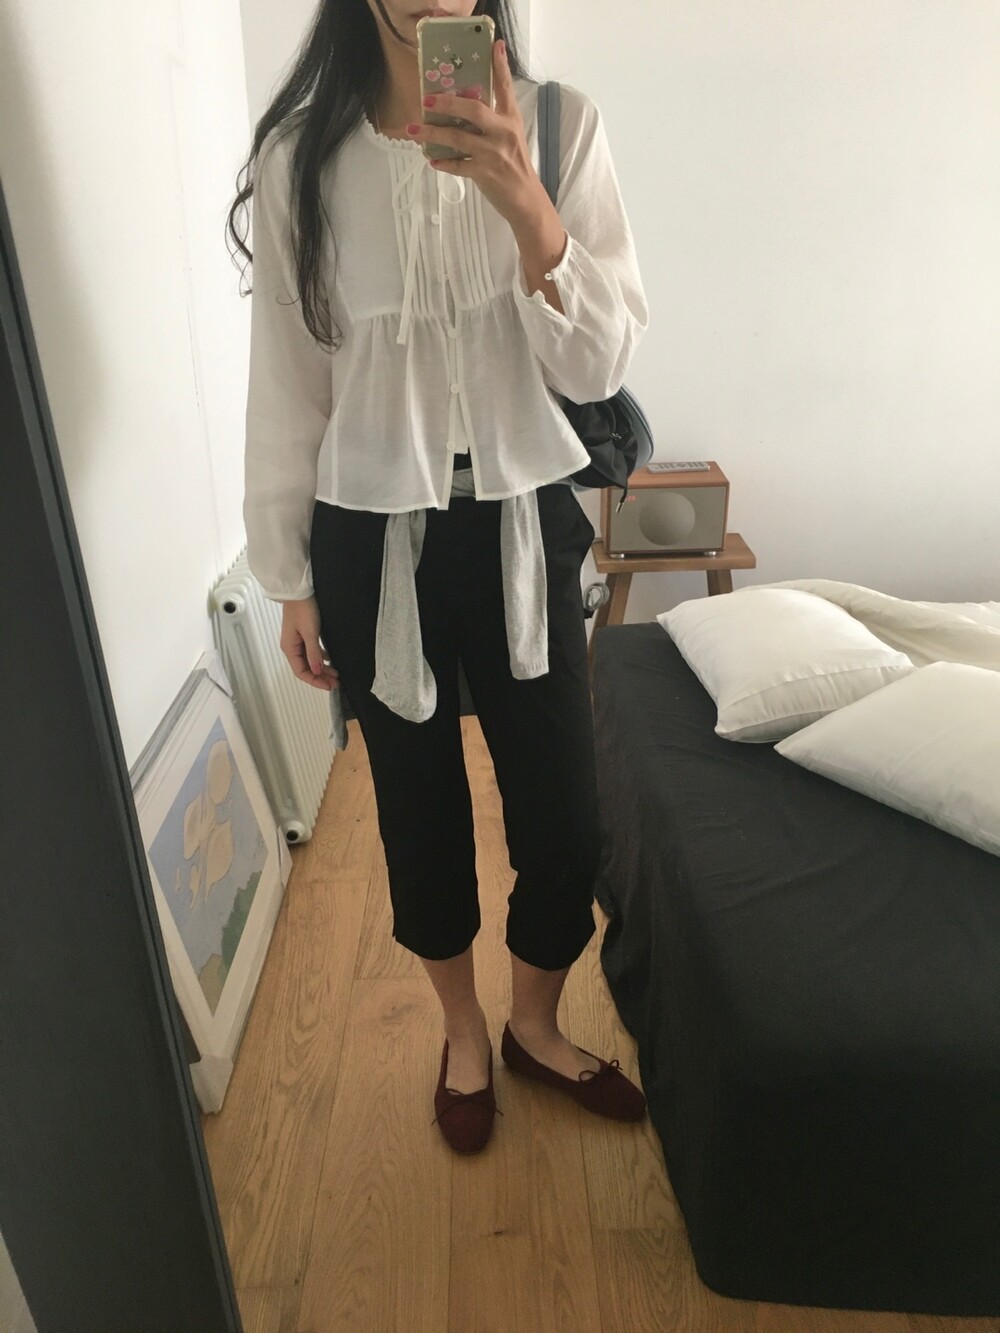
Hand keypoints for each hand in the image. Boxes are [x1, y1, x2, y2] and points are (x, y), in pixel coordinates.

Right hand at [280, 598, 339, 691]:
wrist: (299, 590)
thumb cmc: (303, 609)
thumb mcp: (310, 633)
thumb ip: (314, 653)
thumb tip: (317, 671)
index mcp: (290, 649)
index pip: (301, 672)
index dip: (315, 681)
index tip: (329, 686)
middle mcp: (292, 647)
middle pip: (306, 668)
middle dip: (321, 677)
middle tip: (336, 682)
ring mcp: (297, 641)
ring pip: (310, 660)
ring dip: (322, 668)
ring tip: (336, 673)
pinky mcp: (303, 634)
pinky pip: (312, 651)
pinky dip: (321, 657)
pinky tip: (330, 659)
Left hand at [406, 40, 548, 229]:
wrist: (525, 198)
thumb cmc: (514, 164)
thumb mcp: (511, 135)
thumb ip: (494, 118)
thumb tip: (466, 102)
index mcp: (511, 119)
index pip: (505, 87)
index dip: (500, 65)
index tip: (495, 44)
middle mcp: (503, 132)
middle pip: (474, 110)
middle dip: (448, 102)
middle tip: (427, 99)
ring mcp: (493, 153)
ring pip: (458, 138)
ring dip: (432, 133)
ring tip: (413, 129)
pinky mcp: (484, 173)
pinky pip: (457, 165)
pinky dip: (443, 162)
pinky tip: (431, 158)